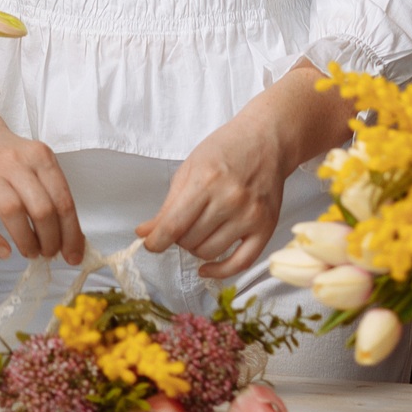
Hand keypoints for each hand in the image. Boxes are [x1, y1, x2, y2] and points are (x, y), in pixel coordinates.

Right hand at [0, 47, 83, 264]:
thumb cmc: (8, 158)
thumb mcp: (35, 163)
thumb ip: (52, 193)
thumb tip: (72, 238)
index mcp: (38, 155)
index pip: (63, 199)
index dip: (71, 233)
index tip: (74, 255)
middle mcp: (13, 161)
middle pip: (41, 208)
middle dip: (51, 239)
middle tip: (49, 253)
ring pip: (12, 212)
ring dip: (26, 241)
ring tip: (32, 252)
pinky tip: (4, 252)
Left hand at [136, 111, 289, 279]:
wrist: (267, 140)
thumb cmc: (226, 149)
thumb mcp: (190, 168)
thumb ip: (168, 205)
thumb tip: (145, 233)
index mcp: (206, 180)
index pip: (173, 225)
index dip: (155, 241)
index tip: (150, 244)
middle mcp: (230, 199)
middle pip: (189, 240)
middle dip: (178, 238)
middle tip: (183, 224)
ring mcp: (250, 215)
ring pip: (209, 252)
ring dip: (196, 248)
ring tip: (199, 231)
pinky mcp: (266, 227)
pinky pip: (240, 263)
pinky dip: (220, 271)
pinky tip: (207, 268)